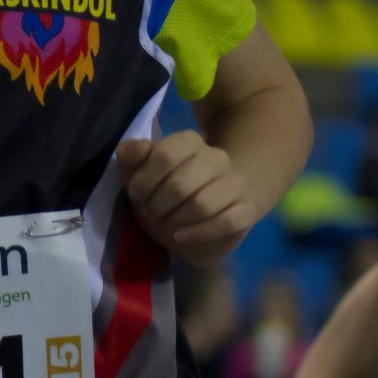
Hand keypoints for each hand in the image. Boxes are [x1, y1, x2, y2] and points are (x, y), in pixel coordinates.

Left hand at [116, 130, 256, 263]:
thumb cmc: (161, 190)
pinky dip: (200, 233)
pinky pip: (227, 222)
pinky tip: (181, 237)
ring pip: (203, 204)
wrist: (194, 216)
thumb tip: (138, 147)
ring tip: (166, 224)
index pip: (165, 155)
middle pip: (180, 184)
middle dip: (157, 205)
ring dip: (176, 220)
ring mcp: (235, 182)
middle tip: (151, 213)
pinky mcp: (246, 208)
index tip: (137, 195)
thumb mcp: (137, 171)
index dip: (144, 180)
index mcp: (189, 141)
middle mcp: (216, 157)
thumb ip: (131, 154)